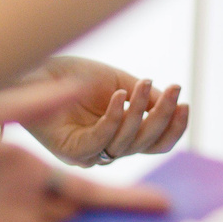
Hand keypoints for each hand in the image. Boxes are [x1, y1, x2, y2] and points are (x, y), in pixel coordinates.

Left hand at [22, 55, 190, 166]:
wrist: (37, 68)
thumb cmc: (75, 76)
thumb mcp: (120, 85)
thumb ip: (146, 98)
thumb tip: (174, 107)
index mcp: (120, 136)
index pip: (154, 143)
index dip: (173, 128)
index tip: (184, 104)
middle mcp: (106, 150)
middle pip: (145, 144)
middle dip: (163, 117)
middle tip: (174, 90)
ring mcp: (88, 153)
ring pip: (126, 142)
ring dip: (141, 111)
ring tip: (144, 84)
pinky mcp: (70, 150)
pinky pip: (99, 140)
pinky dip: (113, 118)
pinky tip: (119, 97)